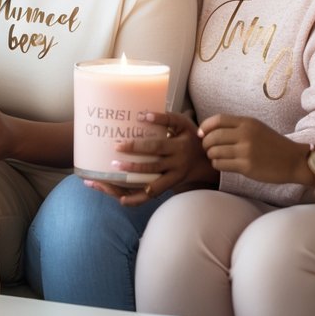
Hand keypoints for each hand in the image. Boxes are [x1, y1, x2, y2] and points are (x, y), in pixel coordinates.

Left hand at [84, 111, 215, 205]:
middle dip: (131, 167)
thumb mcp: (183, 123)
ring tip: (107, 183)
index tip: (118, 145)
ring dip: (130, 187)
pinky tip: (120, 199)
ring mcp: (173, 179)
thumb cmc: (191, 137)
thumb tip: (143, 115)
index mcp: (178, 147)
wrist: (206, 160)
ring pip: (151, 188)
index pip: (156, 147)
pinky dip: (136, 200)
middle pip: (151, 168)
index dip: (138, 146)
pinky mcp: (168, 187)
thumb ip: (165, 118)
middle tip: (113, 163)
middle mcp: (176, 166)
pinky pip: (151, 196)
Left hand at [197, 114, 308, 184]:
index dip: (205, 127)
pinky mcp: (246, 166)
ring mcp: (246, 151)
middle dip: (206, 143)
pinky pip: (221, 164)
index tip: (201, 134)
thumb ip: (236, 126)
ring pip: (214, 152)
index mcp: (248, 122)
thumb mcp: (256, 128)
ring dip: (211, 155)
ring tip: (216, 157)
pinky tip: (222, 164)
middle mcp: (246, 134)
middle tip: (208, 148)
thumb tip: (209, 130)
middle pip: (213, 137)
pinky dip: (217, 164)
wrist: (294, 160)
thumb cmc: (273, 144)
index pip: (217, 120)